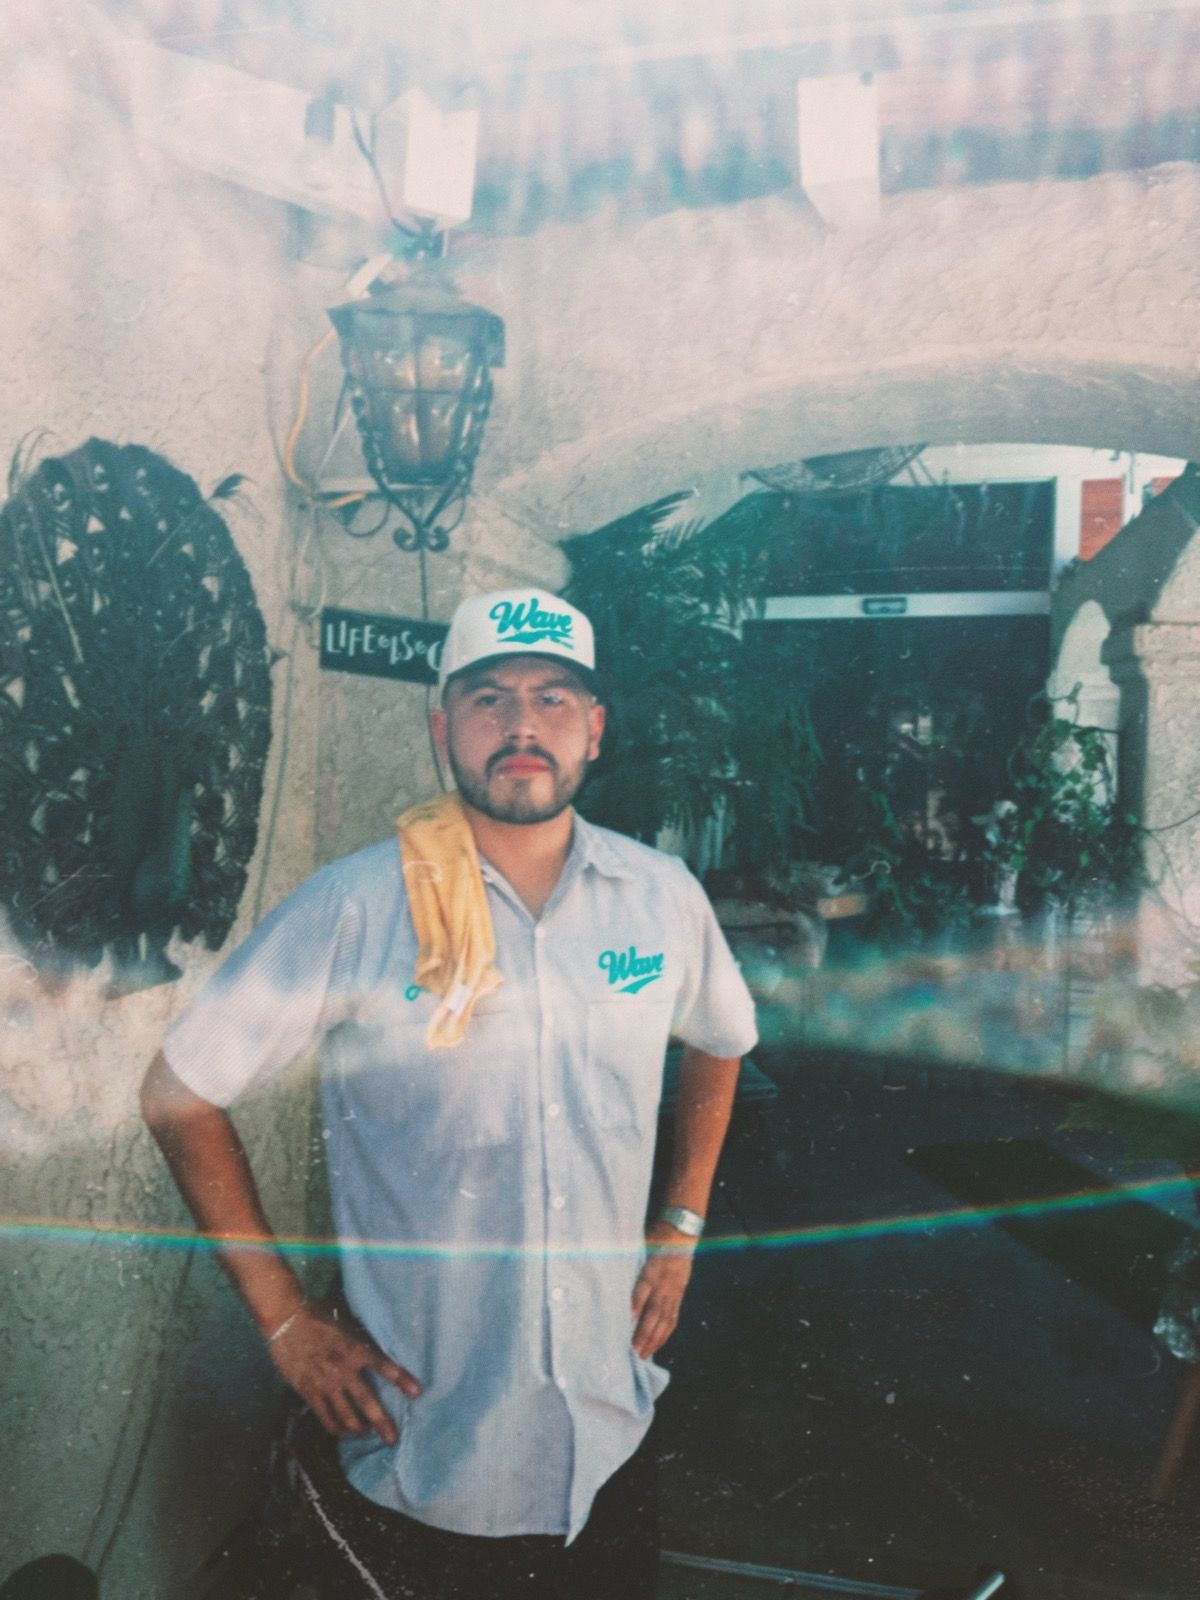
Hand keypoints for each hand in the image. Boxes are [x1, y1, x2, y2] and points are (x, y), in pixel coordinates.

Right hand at [266, 1300, 420, 1443]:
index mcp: (356, 1349)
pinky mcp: (308, 1392)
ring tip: (366, 1433)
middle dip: (382, 1421)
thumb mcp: (345, 1323)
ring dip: (358, 1428)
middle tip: (392, 1438)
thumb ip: (358, 1340)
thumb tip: (372, 1349)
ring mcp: (326, 1384)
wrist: (286, 1320)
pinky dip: (334, 1427)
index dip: (401, 1379)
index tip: (416, 1392)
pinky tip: (341, 1432)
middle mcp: (344, 1370)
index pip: (384, 1366)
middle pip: (367, 1401)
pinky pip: (324, 1416)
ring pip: (346, 1415)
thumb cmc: (318, 1316)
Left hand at [631, 1221, 696, 1358]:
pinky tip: (658, 1344)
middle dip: (644, 1332)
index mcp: (653, 1269)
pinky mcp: (680, 1296)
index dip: (635, 1305)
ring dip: (655, 1338)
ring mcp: (674, 1291)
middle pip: (655, 1311)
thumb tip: (612, 1281)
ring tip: (644, 1355)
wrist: (681, 1232)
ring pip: (665, 1319)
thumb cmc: (656, 1238)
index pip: (643, 1289)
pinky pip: (673, 1318)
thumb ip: (628, 1263)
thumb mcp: (640, 1245)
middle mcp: (664, 1283)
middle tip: (634, 1351)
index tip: (626, 1320)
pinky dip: (666, 1333)